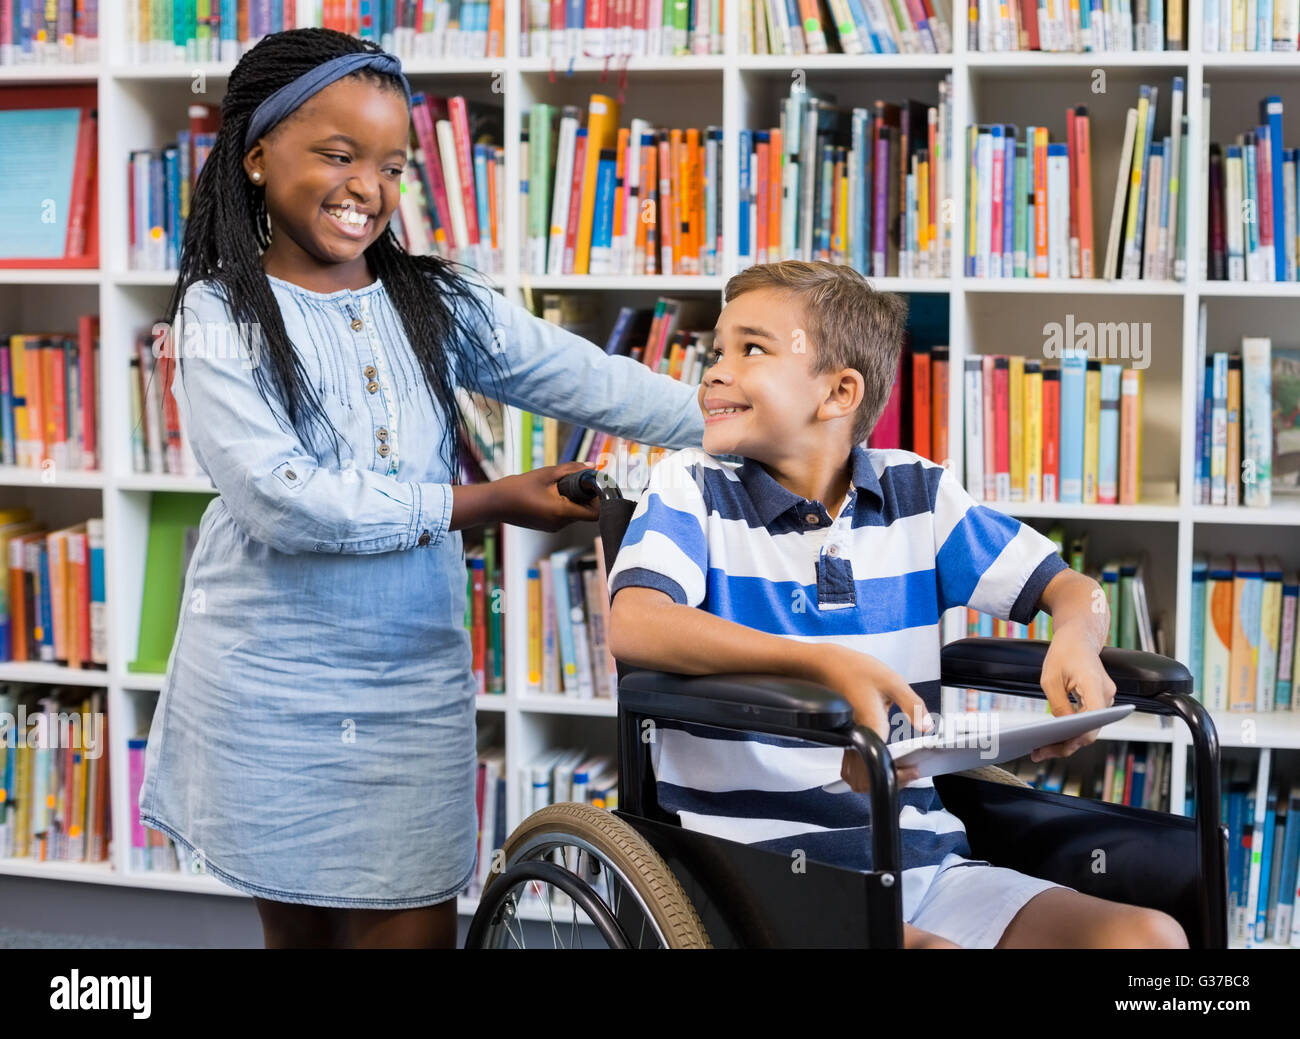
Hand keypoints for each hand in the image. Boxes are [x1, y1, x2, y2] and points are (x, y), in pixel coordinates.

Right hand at [493, 462, 601, 531]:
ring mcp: (553, 527)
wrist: (495, 503)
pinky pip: (564, 516)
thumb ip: (572, 469)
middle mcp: (560, 524)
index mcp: (561, 512)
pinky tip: (552, 493)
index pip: (595, 513)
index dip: (600, 500)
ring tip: (561, 485)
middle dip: (586, 497)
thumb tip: (592, 465)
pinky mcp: (547, 527)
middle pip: (585, 513)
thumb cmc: (518, 487)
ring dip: (574, 500)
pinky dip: (564, 504)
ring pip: (575, 514)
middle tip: (579, 479)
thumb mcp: (547, 474)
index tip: (596, 485)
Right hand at [813, 645, 930, 792]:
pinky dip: (867, 770)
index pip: (883, 766)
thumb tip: (926, 726)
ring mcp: (850, 740)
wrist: (827, 665)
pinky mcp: (847, 737)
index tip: (913, 768)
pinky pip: (854, 765)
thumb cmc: (855, 670)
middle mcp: (857, 738)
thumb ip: (912, 705)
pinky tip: (884, 758)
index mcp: (871, 727)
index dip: (900, 774)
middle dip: (888, 781)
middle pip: (866, 780)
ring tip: (897, 769)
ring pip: (857, 777)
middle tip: (907, 771)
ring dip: (876, 779)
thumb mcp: (892, 682)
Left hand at [1031, 621, 1117, 761]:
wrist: (1080, 637)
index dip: (1076, 738)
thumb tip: (1061, 730)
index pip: (1093, 720)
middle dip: (1065, 745)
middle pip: (1091, 730)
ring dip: (1068, 740)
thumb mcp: (1050, 679)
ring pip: (1090, 728)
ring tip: (1041, 749)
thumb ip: (1058, 706)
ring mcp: (1107, 698)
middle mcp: (1107, 694)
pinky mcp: (1101, 700)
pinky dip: (1073, 731)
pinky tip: (1054, 737)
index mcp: (1094, 685)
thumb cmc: (1064, 653)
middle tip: (1038, 753)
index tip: (1054, 747)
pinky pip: (1089, 721)